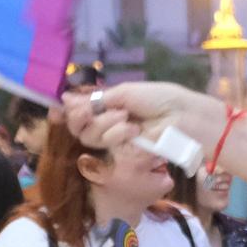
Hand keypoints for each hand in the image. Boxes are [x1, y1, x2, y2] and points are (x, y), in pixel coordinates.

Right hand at [60, 83, 228, 157]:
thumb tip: (64, 97)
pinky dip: (117, 133)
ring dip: (104, 123)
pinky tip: (133, 128)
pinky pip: (106, 144)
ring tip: (126, 117)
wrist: (181, 115)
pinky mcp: (123, 153)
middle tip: (90, 110)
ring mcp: (116, 140)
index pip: (80, 111)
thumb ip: (96, 99)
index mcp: (111, 106)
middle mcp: (109, 123)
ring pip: (89, 137)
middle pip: (78, 127)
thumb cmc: (158, 99)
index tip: (65, 103)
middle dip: (80, 117)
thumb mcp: (125, 93)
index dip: (70, 109)